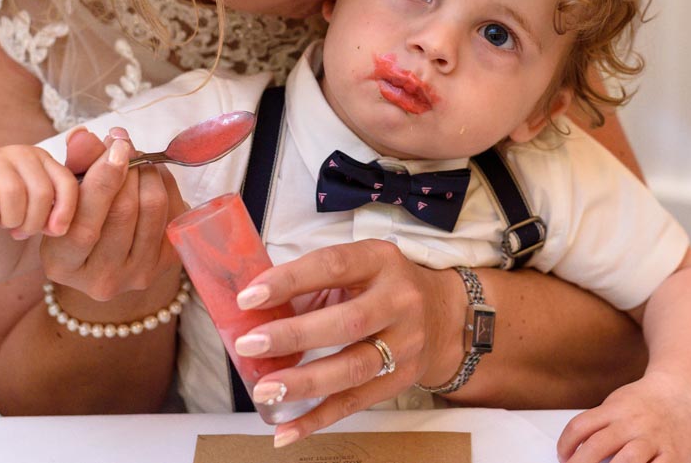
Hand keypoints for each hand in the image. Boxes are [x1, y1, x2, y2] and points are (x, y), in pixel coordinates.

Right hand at [0, 145, 78, 239]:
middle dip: (35, 222)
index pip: (65, 182)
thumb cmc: (9, 201)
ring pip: (13, 195)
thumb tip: (58, 229)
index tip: (57, 231)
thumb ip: (55, 210)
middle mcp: (19, 154)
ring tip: (7, 223)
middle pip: (41, 192)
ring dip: (12, 221)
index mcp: (42, 158)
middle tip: (24, 232)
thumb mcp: (37, 201)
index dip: (66, 210)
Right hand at [40, 127, 185, 300]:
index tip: (114, 144)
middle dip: (128, 167)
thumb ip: (76, 164)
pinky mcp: (167, 265)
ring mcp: (137, 275)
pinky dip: (165, 184)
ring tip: (136, 158)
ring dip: (148, 172)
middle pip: (124, 211)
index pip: (85, 223)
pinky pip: (173, 211)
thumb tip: (84, 136)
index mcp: (63, 265)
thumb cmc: (80, 216)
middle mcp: (101, 280)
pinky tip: (151, 177)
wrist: (110, 252)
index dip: (103, 178)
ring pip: (153, 207)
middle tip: (124, 145)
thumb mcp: (68, 193)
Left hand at [228, 239, 461, 445]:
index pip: (333, 266)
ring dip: (304, 383)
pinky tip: (286, 428)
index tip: (249, 298)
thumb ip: (310, 285)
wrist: (441, 315)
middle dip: (294, 335)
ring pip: (353, 368)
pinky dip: (317, 418)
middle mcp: (399, 301)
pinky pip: (355, 403)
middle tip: (250, 345)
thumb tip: (254, 312)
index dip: (290, 281)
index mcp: (380, 261)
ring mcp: (405, 344)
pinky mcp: (401, 379)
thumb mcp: (355, 269)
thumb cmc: (381, 287)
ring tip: (265, 389)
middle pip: (347, 322)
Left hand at [557, 372, 690, 462]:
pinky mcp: (674, 455)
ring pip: (626, 462)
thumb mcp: (618, 403)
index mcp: (615, 409)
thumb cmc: (647, 402)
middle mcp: (632, 423)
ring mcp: (654, 439)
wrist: (686, 392)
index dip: (566, 444)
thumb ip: (601, 423)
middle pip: (598, 446)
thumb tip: (579, 447)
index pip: (580, 426)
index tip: (563, 457)